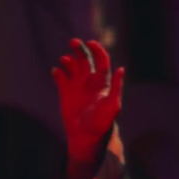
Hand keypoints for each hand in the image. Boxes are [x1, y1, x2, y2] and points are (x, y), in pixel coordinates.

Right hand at [51, 39, 124, 157]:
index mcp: (102, 82)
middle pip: (85, 59)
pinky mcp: (66, 93)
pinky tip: (57, 73)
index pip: (101, 60)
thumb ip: (116, 86)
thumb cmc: (102, 122)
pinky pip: (60, 77)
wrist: (86, 136)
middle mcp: (89, 81)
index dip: (97, 49)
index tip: (90, 43)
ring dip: (68, 60)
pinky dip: (57, 72)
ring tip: (65, 60)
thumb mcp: (113, 105)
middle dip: (80, 48)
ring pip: (72, 66)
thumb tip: (121, 68)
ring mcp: (77, 86)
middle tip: (73, 42)